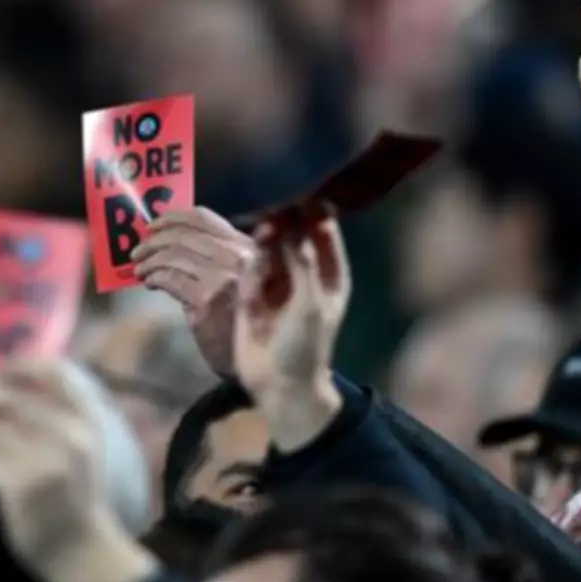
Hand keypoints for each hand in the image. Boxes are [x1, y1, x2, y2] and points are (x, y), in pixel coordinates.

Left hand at [0, 360, 153, 581]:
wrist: (80, 545)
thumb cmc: (78, 489)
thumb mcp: (84, 443)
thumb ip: (60, 411)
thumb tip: (13, 379)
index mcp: (87, 419)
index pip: (54, 373)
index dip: (22, 363)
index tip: (3, 366)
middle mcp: (70, 435)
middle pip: (11, 398)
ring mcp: (45, 460)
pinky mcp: (19, 487)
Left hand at [133, 208, 254, 375]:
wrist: (259, 359)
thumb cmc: (248, 318)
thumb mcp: (245, 278)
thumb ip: (219, 256)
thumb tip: (171, 240)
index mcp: (247, 246)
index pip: (202, 217)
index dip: (172, 217)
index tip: (154, 225)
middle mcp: (238, 257)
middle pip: (182, 235)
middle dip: (153, 241)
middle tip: (138, 250)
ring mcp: (223, 278)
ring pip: (172, 255)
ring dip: (149, 260)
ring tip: (140, 269)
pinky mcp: (207, 301)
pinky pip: (170, 278)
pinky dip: (154, 277)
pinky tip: (150, 283)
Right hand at [233, 214, 349, 450]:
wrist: (278, 385)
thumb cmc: (305, 346)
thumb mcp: (311, 303)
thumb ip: (302, 262)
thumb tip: (290, 225)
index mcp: (331, 271)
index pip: (323, 228)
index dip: (312, 209)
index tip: (296, 196)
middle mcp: (305, 269)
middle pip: (293, 231)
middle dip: (281, 223)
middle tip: (270, 225)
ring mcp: (278, 279)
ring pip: (268, 245)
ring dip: (262, 244)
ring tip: (259, 255)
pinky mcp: (252, 291)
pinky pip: (250, 267)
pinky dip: (249, 272)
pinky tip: (250, 295)